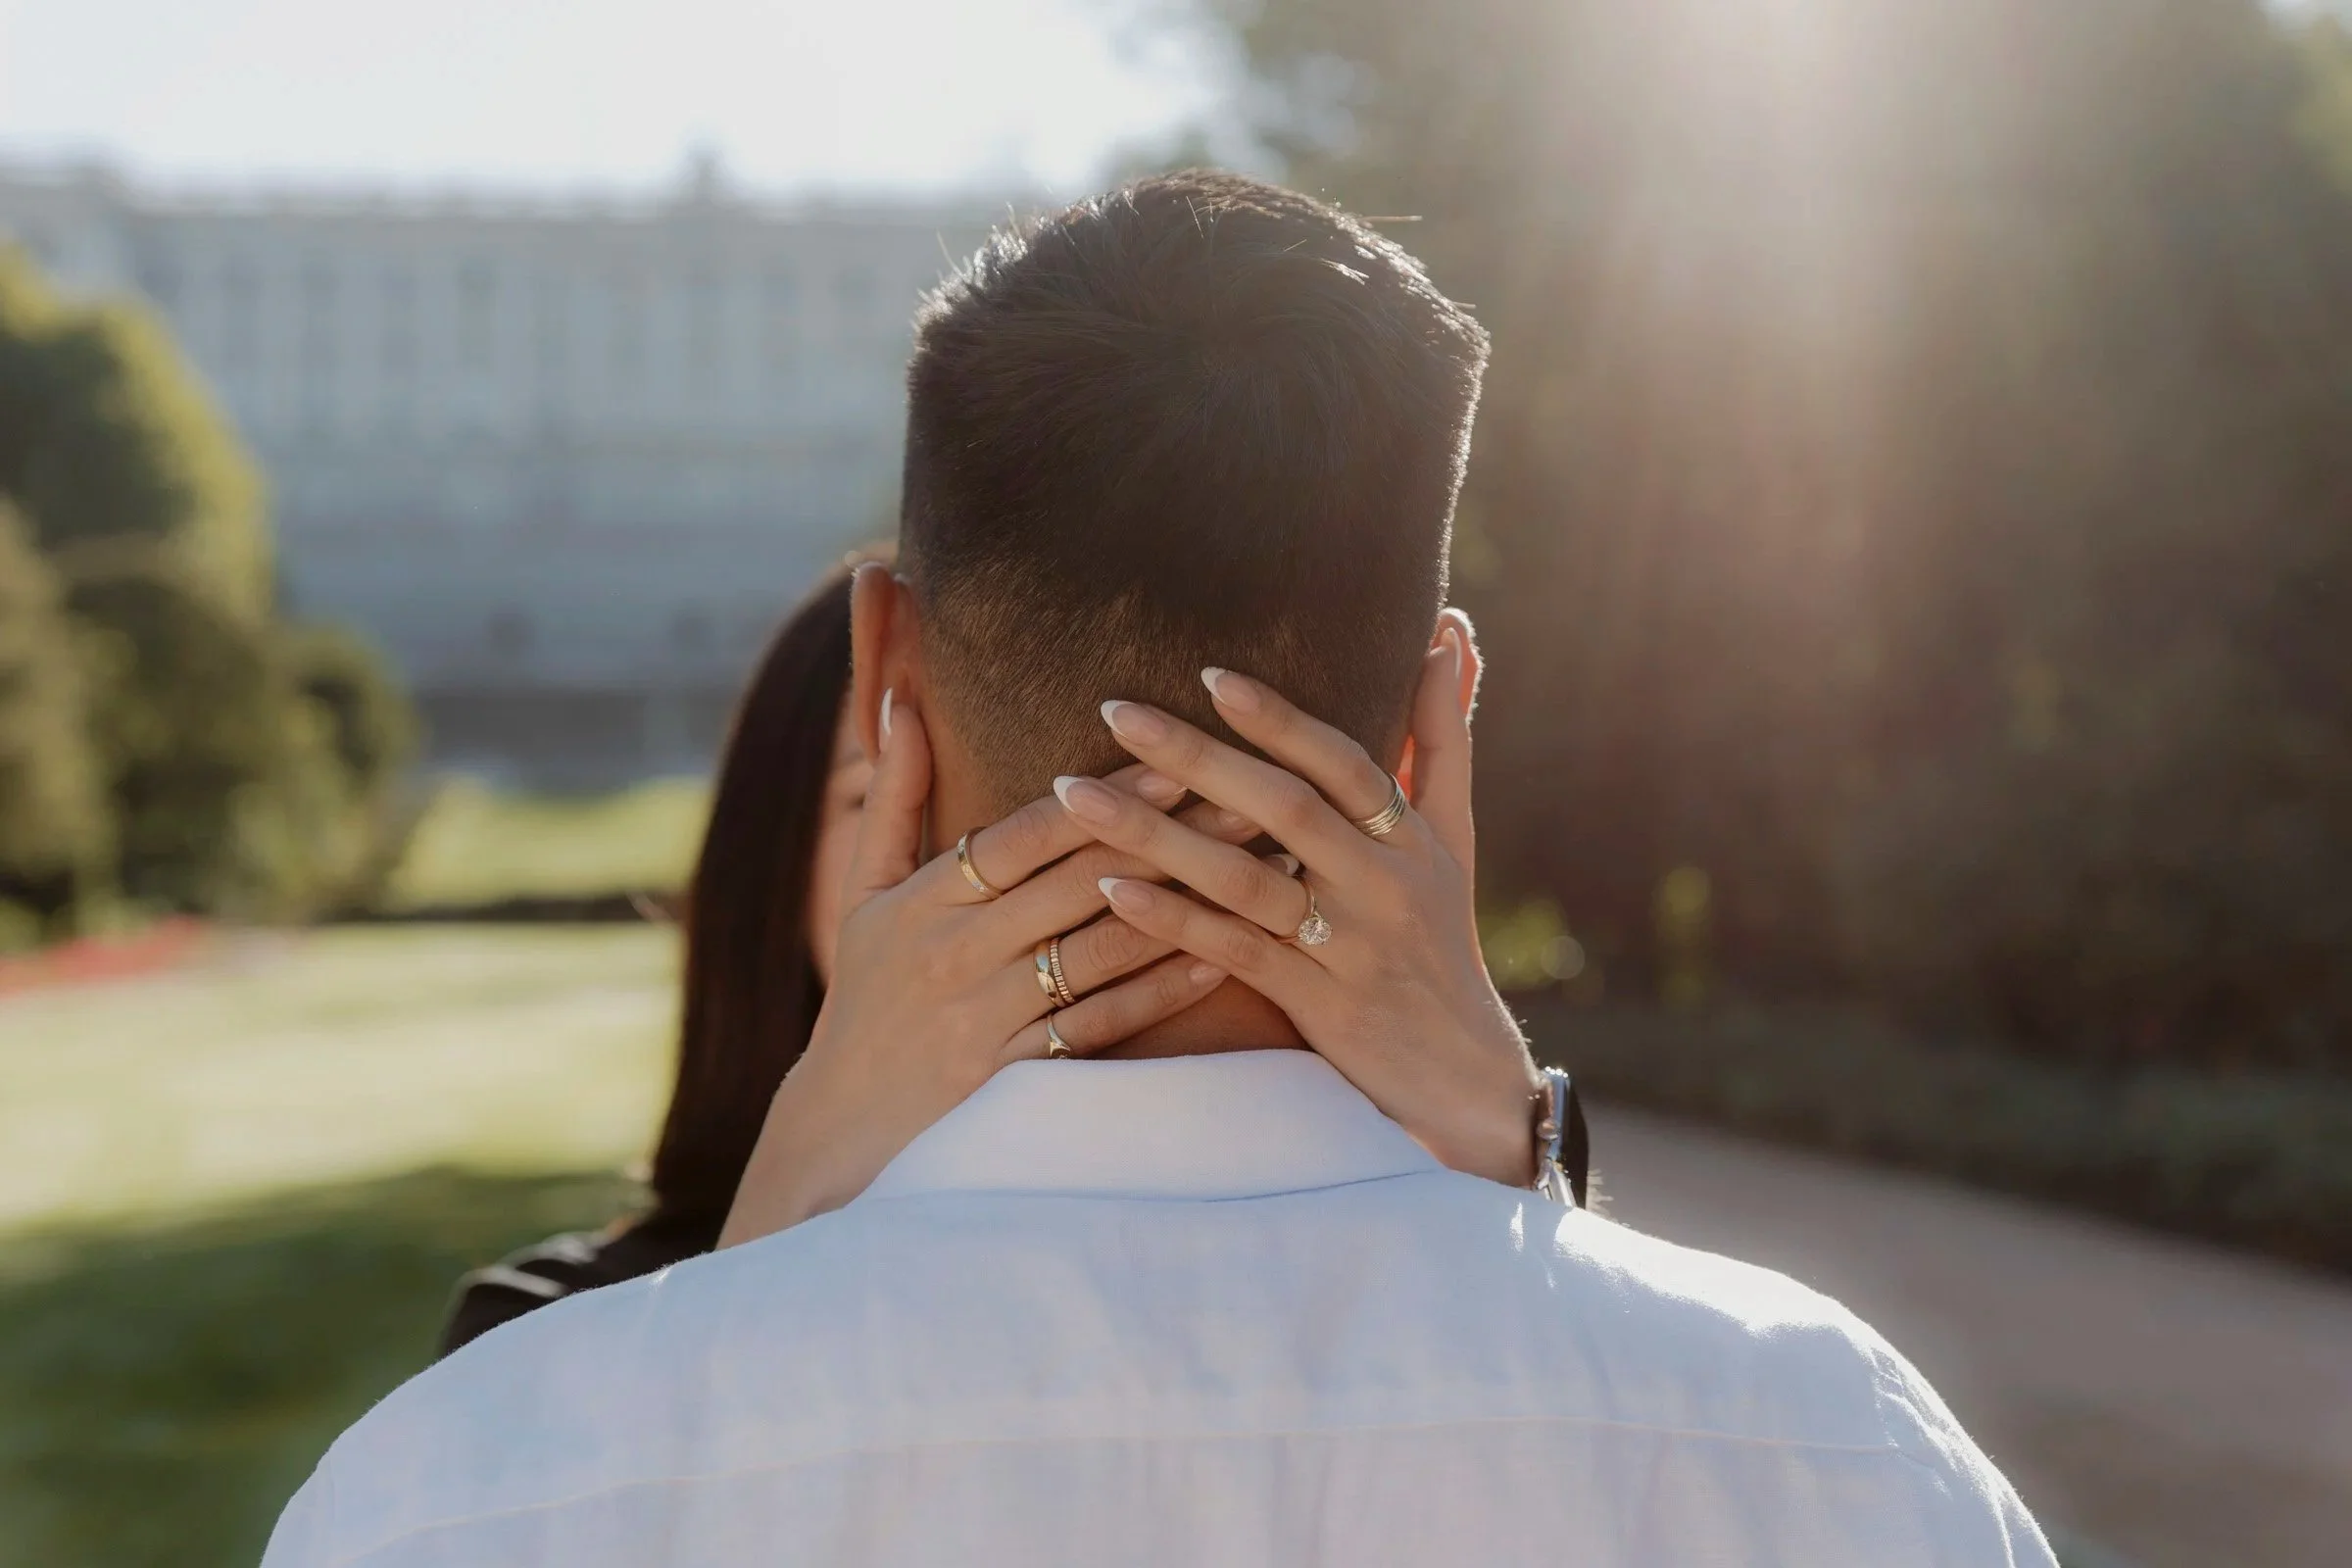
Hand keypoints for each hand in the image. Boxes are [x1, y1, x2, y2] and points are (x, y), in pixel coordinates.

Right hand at [718, 693, 1257, 1246]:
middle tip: (1250, 797)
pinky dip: (1159, 993)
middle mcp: (958, 956)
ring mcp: (990, 1020)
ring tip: (1255, 871)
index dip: (1103, 798)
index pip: (1025, 837)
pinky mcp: (1019, 1079)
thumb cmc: (863, 999)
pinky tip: (1219, 960)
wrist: (841, 1134)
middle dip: (1169, 836)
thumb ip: (893, 797)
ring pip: (1100, 952)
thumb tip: (901, 697)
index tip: (1174, 758)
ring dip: (1185, 908)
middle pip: (1078, 884)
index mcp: (925, 903)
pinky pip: (1101, 1026)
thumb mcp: (863, 896)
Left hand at [1058, 612, 1542, 1187]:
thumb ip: (1442, 737)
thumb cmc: (1446, 938)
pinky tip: (1110, 887)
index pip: (1345, 763)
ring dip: (1155, 833)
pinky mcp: (1316, 1007)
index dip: (1281, 719)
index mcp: (1411, 838)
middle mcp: (1383, 886)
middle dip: (1196, 757)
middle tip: (1113, 710)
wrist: (1465, 1077)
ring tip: (1074, 794)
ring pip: (1244, 881)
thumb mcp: (1454, 838)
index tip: (1210, 676)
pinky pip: (1234, 953)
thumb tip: (1449, 631)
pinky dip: (1172, 920)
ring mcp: (1347, 948)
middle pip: (1284, 809)